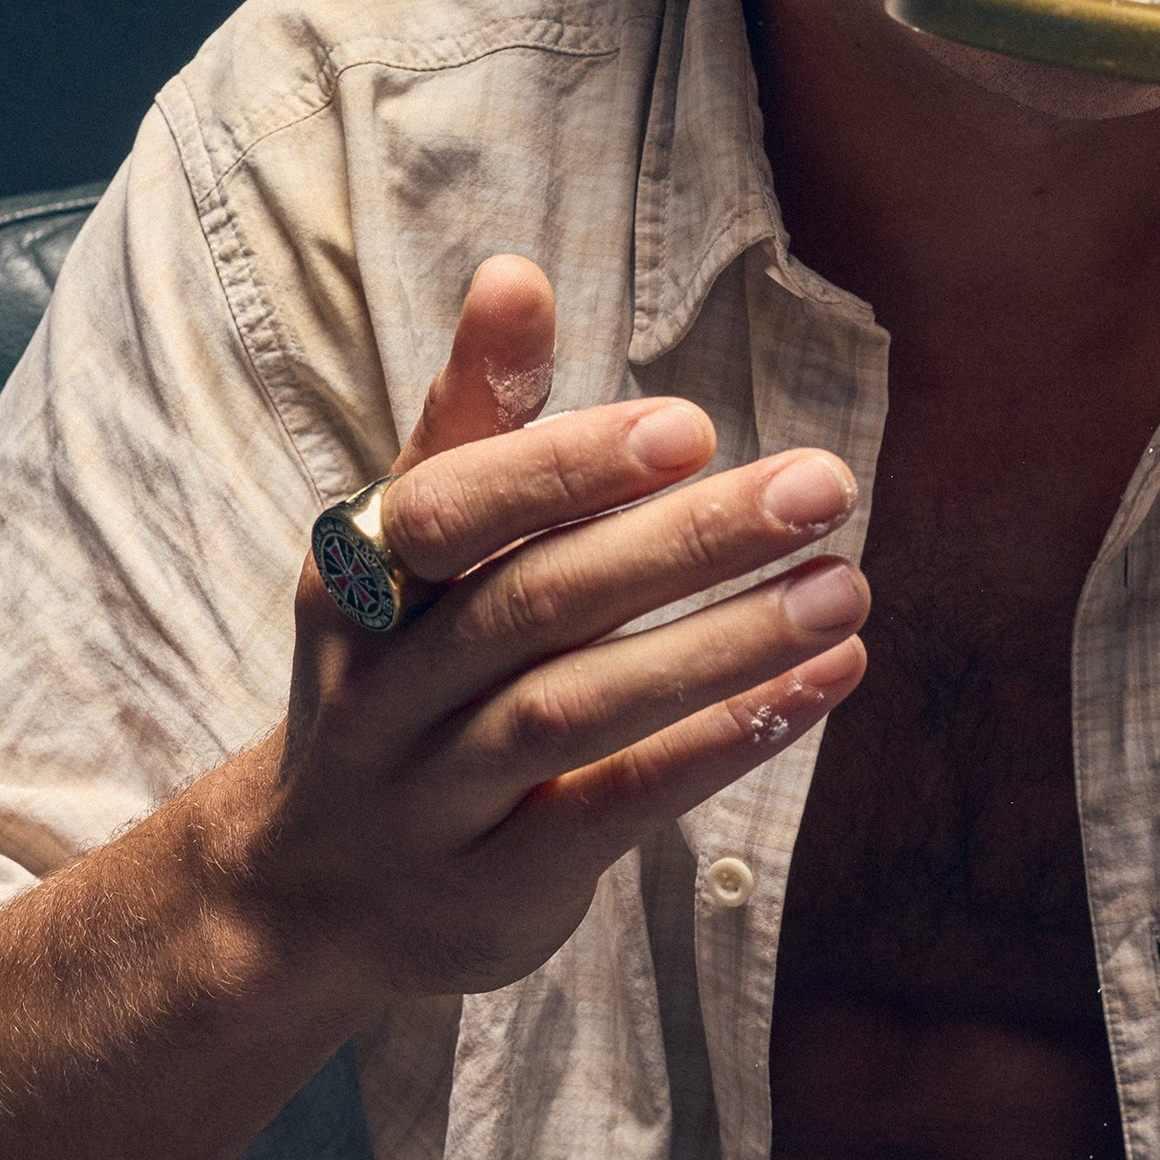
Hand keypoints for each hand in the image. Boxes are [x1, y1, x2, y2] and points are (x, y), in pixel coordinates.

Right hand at [233, 257, 867, 1004]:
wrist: (314, 886)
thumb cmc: (401, 666)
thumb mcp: (410, 546)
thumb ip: (476, 417)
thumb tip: (515, 272)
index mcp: (359, 578)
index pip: (454, 506)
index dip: (567, 467)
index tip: (693, 424)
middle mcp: (384, 685)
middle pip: (541, 601)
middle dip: (687, 541)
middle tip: (822, 486)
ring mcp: (433, 794)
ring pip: (580, 707)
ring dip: (724, 646)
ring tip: (845, 589)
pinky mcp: (497, 883)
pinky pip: (618, 803)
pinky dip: (723, 741)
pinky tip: (822, 684)